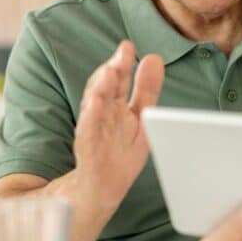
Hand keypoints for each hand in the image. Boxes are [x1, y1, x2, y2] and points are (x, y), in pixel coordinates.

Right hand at [73, 41, 164, 213]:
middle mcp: (102, 116)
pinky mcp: (87, 150)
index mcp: (115, 107)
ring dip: (100, 87)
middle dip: (113, 70)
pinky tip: (96, 103)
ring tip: (110, 71)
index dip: (122, 64)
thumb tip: (154, 58)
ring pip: (93, 105)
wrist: (99, 195)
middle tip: (123, 52)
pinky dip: (91, 116)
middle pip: (105, 88)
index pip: (117, 81)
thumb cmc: (119, 156)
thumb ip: (146, 90)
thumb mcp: (140, 120)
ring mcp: (93, 132)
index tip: (128, 46)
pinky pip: (87, 132)